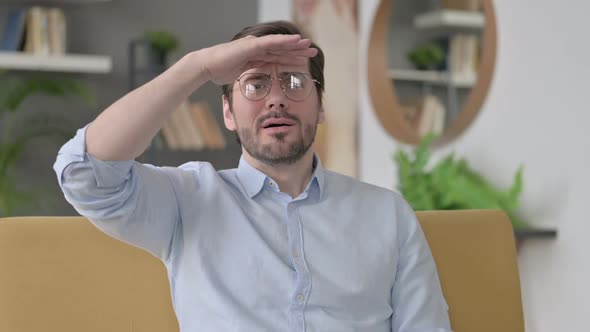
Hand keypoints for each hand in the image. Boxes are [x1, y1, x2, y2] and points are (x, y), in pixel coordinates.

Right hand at [199, 34, 317, 84]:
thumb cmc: (220, 70)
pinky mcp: (251, 45)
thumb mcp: (241, 73)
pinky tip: (295, 40)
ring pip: (279, 44)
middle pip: (281, 48)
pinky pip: (271, 42)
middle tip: (313, 50)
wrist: (206, 66)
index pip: (277, 55)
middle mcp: (257, 47)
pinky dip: (284, 41)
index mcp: (255, 55)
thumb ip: (251, 72)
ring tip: (308, 44)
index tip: (304, 60)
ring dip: (295, 44)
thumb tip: (258, 78)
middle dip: (297, 50)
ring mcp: (254, 45)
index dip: (291, 57)